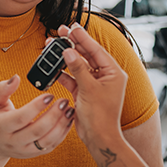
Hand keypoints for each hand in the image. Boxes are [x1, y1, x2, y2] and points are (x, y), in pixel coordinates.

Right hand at [0, 74, 73, 160]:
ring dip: (61, 125)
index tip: (49, 95)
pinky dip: (62, 134)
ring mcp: (23, 150)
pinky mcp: (33, 153)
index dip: (36, 106)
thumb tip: (16, 78)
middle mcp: (11, 141)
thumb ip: (2, 89)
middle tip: (63, 101)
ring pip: (46, 141)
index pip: (20, 117)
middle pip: (36, 131)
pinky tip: (67, 121)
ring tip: (69, 110)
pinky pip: (50, 146)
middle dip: (53, 115)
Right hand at [55, 23, 126, 152]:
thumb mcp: (88, 88)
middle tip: (60, 32)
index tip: (72, 27)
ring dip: (65, 58)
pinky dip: (63, 73)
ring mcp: (94, 84)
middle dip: (72, 44)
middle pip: (87, 55)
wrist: (98, 138)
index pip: (96, 50)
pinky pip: (72, 78)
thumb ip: (77, 68)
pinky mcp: (84, 92)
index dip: (83, 38)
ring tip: (52, 47)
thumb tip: (68, 51)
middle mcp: (105, 77)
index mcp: (114, 73)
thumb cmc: (101, 116)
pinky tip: (53, 67)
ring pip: (78, 66)